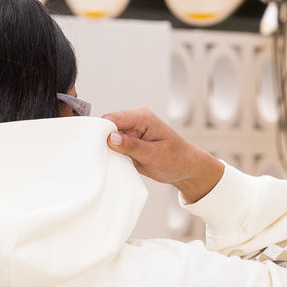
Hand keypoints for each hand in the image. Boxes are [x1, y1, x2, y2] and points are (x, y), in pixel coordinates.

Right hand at [103, 108, 223, 203]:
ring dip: (108, 151)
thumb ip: (131, 146)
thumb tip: (110, 138)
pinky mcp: (128, 143)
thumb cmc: (176, 159)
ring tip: (118, 162)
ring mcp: (130, 133)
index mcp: (142, 117)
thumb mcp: (154, 155)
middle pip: (106, 127)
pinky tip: (119, 163)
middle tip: (109, 158)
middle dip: (104, 142)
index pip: (112, 118)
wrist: (186, 168)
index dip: (102, 131)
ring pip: (107, 138)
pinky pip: (113, 147)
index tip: (100, 147)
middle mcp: (134, 122)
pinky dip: (113, 156)